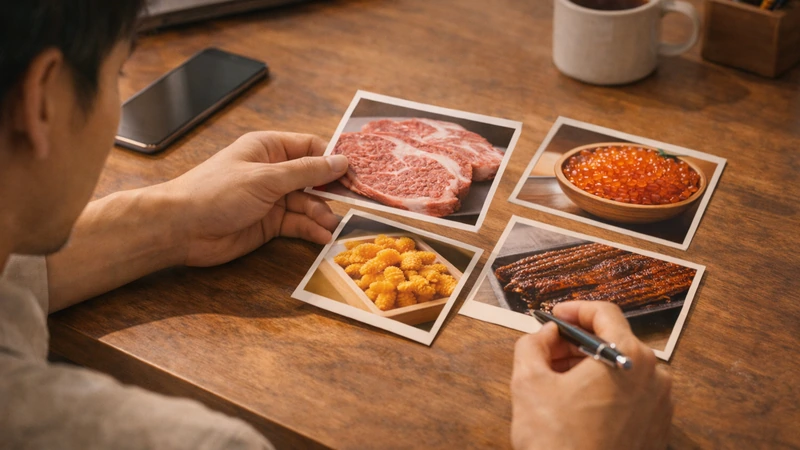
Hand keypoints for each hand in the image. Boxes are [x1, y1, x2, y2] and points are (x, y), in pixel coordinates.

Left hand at [161, 131, 347, 266]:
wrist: (181, 228)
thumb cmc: (216, 192)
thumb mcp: (266, 178)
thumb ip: (306, 171)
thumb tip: (341, 161)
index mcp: (269, 148)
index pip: (311, 148)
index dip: (334, 160)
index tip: (355, 174)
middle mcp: (272, 171)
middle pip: (313, 177)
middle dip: (332, 190)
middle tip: (353, 202)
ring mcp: (271, 198)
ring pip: (308, 203)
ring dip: (322, 214)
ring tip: (331, 225)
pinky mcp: (269, 223)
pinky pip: (298, 223)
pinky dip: (311, 229)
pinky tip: (323, 236)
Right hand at [510, 302, 672, 449]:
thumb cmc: (557, 443)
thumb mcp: (529, 382)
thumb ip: (533, 344)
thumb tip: (546, 334)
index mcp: (629, 357)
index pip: (604, 313)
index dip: (574, 309)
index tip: (553, 317)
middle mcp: (655, 377)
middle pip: (614, 340)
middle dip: (577, 342)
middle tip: (547, 352)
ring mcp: (660, 405)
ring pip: (622, 368)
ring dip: (589, 367)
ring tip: (557, 381)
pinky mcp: (657, 429)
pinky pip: (631, 394)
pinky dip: (605, 390)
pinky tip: (576, 404)